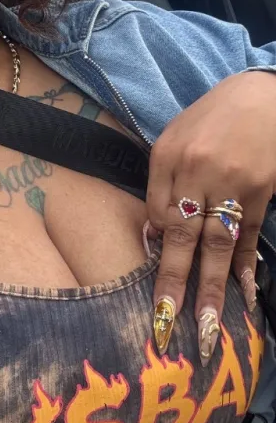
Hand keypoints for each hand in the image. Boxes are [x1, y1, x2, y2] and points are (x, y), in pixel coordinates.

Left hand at [146, 72, 275, 365]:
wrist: (264, 94)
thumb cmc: (213, 116)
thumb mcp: (175, 136)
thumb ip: (163, 181)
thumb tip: (158, 231)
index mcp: (169, 155)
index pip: (157, 213)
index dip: (158, 246)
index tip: (157, 277)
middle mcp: (198, 171)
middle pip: (182, 236)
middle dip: (175, 285)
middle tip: (166, 327)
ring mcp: (234, 183)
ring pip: (218, 245)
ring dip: (213, 289)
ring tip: (208, 328)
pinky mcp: (263, 191)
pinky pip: (250, 235)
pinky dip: (246, 266)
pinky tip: (245, 296)